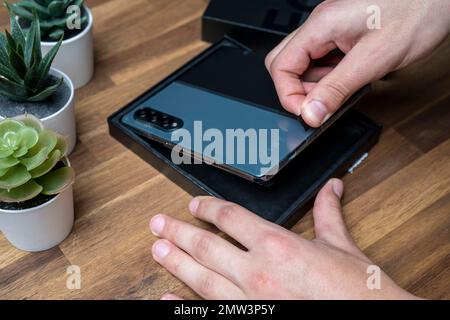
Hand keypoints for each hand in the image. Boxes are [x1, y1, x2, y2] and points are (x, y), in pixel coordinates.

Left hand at [150, 179, 417, 299]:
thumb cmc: (357, 292)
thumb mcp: (342, 247)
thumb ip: (328, 214)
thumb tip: (331, 188)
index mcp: (278, 245)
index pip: (231, 217)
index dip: (209, 207)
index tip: (194, 204)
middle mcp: (258, 273)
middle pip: (206, 246)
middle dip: (178, 233)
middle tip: (157, 225)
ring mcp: (250, 301)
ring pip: (202, 278)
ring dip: (176, 262)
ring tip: (157, 251)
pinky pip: (210, 313)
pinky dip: (185, 306)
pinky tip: (166, 300)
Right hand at [265, 0, 449, 126]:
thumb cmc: (416, 13)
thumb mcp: (373, 60)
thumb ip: (336, 89)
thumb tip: (310, 113)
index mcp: (321, 25)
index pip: (280, 65)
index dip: (288, 95)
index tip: (306, 114)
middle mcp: (321, 24)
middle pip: (285, 62)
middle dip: (297, 89)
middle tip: (320, 106)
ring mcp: (331, 28)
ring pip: (304, 63)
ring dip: (316, 84)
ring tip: (341, 91)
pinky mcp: (343, 33)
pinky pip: (323, 59)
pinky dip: (329, 76)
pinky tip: (349, 80)